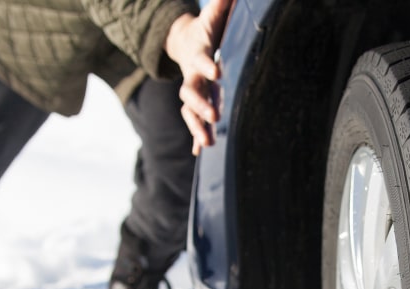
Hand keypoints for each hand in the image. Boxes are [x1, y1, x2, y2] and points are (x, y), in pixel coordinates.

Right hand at [165, 0, 234, 154]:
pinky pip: (195, 123)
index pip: (202, 60)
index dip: (207, 65)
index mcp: (198, 56)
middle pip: (191, 93)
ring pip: (190, 112)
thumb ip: (222, 4)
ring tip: (208, 143)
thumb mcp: (214, 16)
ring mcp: (194, 93)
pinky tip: (200, 153)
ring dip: (198, 128)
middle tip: (214, 116)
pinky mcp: (197, 104)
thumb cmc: (208, 30)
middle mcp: (193, 77)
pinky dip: (196, 137)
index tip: (217, 71)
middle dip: (201, 105)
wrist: (187, 43)